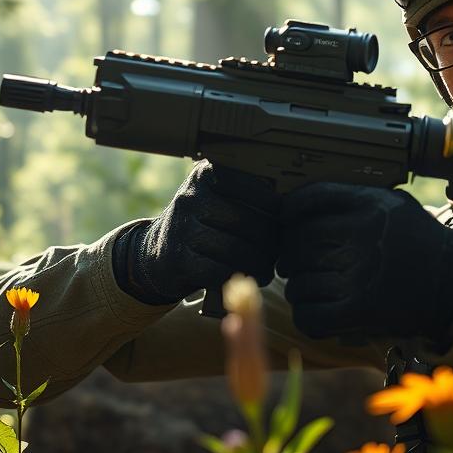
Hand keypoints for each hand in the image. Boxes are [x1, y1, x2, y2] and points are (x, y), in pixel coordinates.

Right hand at [116, 162, 279, 304]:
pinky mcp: (178, 258)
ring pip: (237, 249)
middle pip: (249, 222)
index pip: (255, 187)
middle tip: (278, 252)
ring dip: (259, 264)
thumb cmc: (203, 225)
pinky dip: (238, 277)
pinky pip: (220, 270)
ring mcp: (182, 227)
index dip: (276, 208)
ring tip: (266, 267)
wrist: (159, 252)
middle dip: (270, 242)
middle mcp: (192, 196)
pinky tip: (247, 277)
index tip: (286, 219)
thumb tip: (293, 209)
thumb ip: (248, 196)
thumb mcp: (218, 198)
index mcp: (207, 174)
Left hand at [278, 183, 452, 346]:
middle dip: (290, 256)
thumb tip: (298, 204)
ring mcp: (360, 275)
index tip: (284, 220)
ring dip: (298, 288)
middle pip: (298, 244)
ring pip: (300, 282)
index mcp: (369, 205)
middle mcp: (362, 236)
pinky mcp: (361, 310)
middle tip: (293, 263)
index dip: (288, 211)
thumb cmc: (419, 242)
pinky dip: (306, 315)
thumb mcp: (393, 203)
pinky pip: (311, 314)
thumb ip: (352, 199)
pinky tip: (316, 311)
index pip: (309, 201)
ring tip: (308, 288)